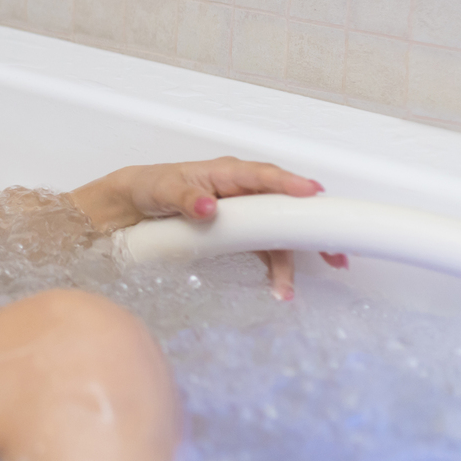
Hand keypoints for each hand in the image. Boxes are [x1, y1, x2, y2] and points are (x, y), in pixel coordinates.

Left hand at [68, 156, 345, 299]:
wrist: (125, 207)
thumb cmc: (147, 188)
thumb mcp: (161, 190)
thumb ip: (184, 197)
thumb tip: (208, 205)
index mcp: (225, 173)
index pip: (263, 176)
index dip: (289, 183)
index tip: (312, 193)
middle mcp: (239, 191)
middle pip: (283, 206)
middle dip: (311, 226)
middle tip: (335, 249)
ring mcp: (240, 213)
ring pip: (278, 231)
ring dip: (296, 255)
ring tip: (306, 280)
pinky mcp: (236, 233)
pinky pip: (264, 248)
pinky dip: (276, 266)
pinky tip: (281, 286)